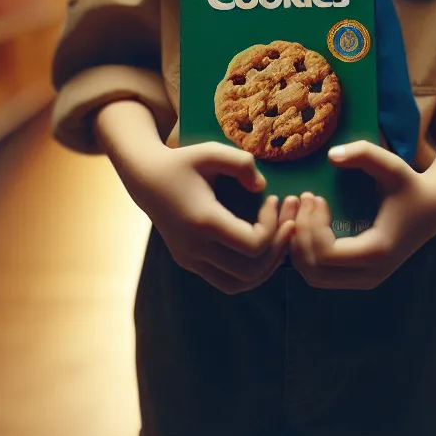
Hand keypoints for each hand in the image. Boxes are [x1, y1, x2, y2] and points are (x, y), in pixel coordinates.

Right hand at [119, 142, 296, 294]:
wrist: (146, 178)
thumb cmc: (183, 161)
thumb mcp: (211, 151)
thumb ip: (241, 163)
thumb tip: (262, 188)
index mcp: (203, 221)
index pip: (252, 245)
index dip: (273, 226)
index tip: (274, 199)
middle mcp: (195, 247)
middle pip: (250, 271)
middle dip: (278, 248)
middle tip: (289, 222)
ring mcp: (190, 259)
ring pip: (238, 284)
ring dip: (266, 267)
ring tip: (280, 239)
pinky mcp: (189, 262)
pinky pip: (226, 281)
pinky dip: (249, 272)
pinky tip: (262, 247)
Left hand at [288, 141, 435, 289]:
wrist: (431, 208)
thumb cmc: (409, 185)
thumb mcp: (391, 164)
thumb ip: (364, 153)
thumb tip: (330, 155)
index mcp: (378, 252)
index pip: (327, 254)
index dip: (312, 226)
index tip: (317, 196)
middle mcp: (370, 274)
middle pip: (315, 270)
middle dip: (300, 236)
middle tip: (303, 202)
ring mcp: (364, 280)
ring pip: (314, 277)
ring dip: (299, 246)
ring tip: (302, 212)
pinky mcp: (358, 277)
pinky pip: (320, 275)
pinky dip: (306, 253)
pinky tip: (309, 224)